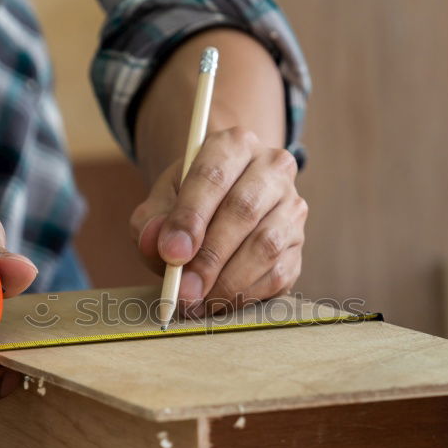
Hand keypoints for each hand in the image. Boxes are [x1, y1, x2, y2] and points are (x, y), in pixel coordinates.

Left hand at [130, 127, 306, 316]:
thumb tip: (157, 245)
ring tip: (196, 302)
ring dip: (227, 281)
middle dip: (209, 257)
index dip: (190, 217)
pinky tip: (218, 302)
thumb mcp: (160, 204)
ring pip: (265, 245)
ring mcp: (291, 206)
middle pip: (242, 211)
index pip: (212, 176)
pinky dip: (245, 294)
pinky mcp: (297, 244)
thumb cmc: (188, 205)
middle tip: (183, 290)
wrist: (221, 208)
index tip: (171, 254)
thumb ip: (150, 222)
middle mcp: (272, 168)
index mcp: (234, 145)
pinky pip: (277, 273)